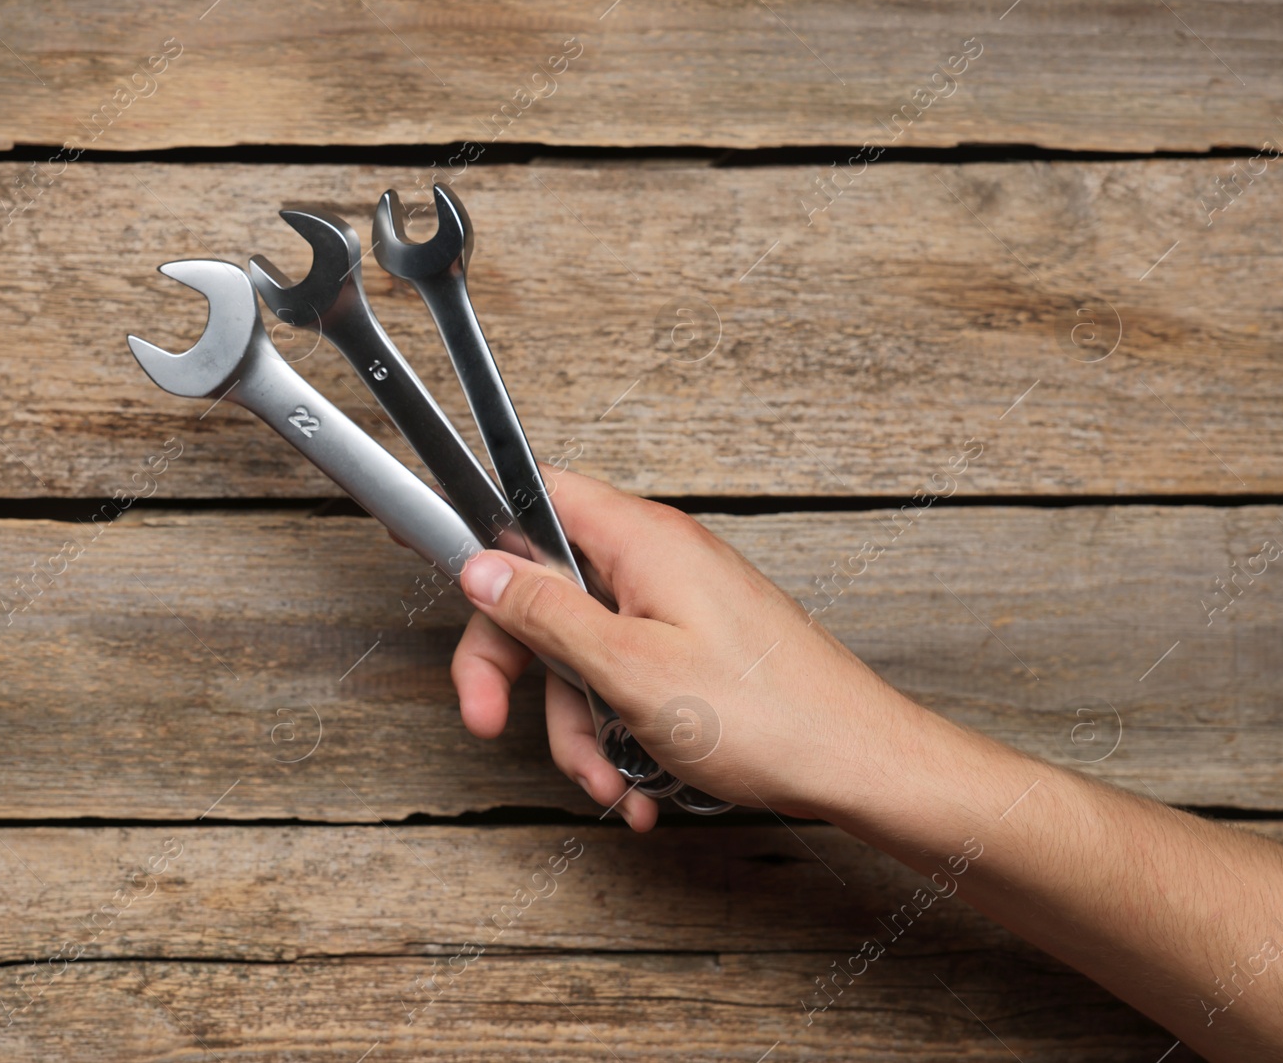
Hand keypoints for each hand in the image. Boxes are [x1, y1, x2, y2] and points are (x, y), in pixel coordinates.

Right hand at [451, 469, 924, 829]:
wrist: (861, 765)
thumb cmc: (770, 717)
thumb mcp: (630, 669)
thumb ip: (547, 614)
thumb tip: (483, 569)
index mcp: (642, 541)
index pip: (535, 497)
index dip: (476, 520)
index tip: (420, 539)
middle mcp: (656, 562)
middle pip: (544, 594)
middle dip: (518, 671)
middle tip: (492, 722)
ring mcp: (675, 606)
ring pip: (581, 653)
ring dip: (580, 727)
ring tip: (611, 783)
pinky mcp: (691, 648)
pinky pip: (624, 679)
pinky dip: (619, 733)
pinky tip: (639, 786)